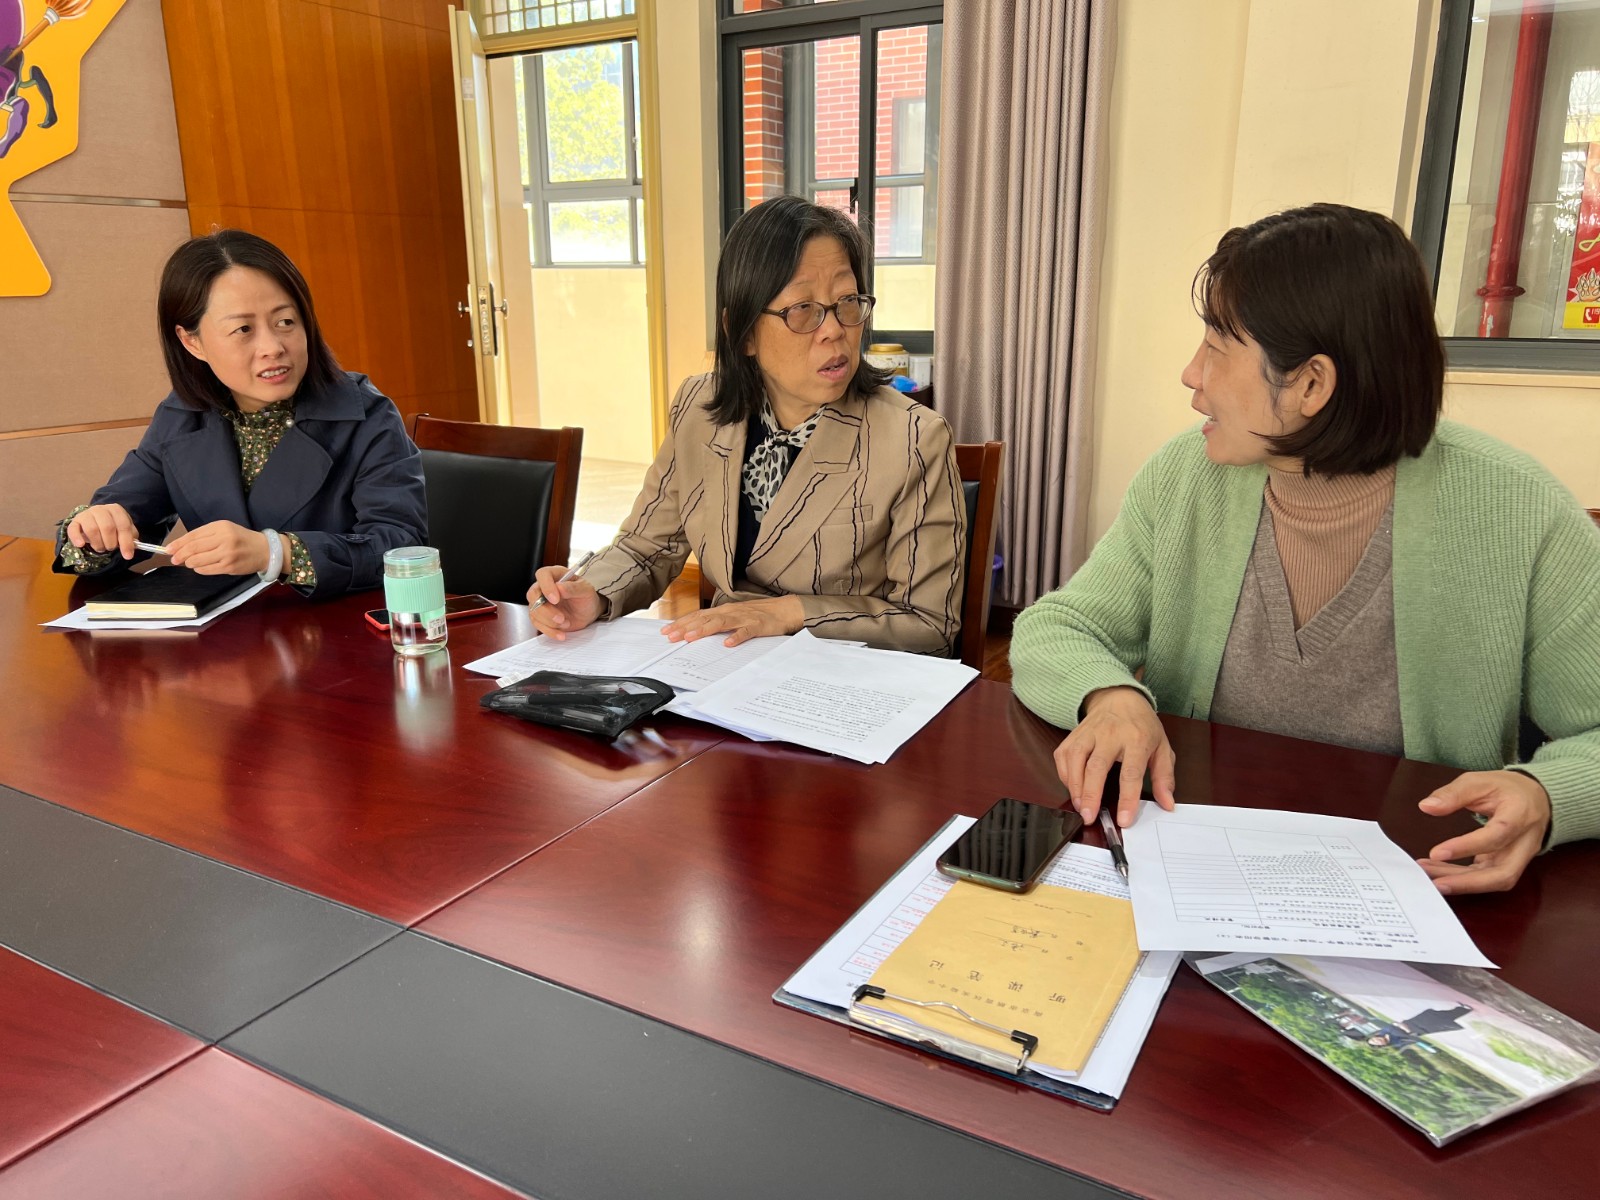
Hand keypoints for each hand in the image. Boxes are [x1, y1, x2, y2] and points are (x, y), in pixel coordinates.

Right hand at [67, 503, 138, 558]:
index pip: (123, 525)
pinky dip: (77, 538)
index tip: (127, 556)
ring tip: (100, 548)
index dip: (126, 542)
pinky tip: (81, 545)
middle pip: (107, 527)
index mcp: (116, 510)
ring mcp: (86, 514)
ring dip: (98, 543)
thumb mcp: (124, 530)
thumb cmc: (113, 526)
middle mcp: (101, 509)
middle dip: (111, 543)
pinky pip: (73, 529)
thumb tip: (130, 550)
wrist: (94, 519)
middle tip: (110, 548)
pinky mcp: (75, 521)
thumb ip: (130, 538)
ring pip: (92, 529)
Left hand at [166, 521, 274, 575]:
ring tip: (189, 563)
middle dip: (180, 554)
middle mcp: (224, 539)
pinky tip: (200, 567)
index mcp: (220, 527)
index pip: (194, 536)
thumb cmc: (241, 539)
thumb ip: (205, 536)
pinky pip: (207, 570)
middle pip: (193, 548)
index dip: (178, 543)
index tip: (168, 549)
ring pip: (198, 560)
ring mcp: (227, 554)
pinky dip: (199, 569)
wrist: (265, 550)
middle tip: (173, 559)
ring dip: (189, 563)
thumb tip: (182, 546)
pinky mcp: (229, 566)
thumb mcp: (225, 530)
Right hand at [527, 566, 603, 639]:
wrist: (588, 612)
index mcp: (555, 575)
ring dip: (550, 622)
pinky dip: (549, 631)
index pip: (543, 575)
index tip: (555, 599)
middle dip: (546, 610)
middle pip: (533, 595)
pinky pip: (537, 624)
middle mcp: (544, 587)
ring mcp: (540, 602)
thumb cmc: (586, 597)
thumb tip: (559, 588)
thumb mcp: (586, 590)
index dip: (546, 586)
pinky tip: (561, 634)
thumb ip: (573, 588)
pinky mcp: (541, 616)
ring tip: (566, 623)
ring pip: (534, 612)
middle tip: (561, 618)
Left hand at [662, 595, 804, 647]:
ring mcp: (744, 618)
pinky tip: (728, 644)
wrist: (785, 609)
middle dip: (686, 627)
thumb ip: (719, 623)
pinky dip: (736, 637)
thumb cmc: (759, 614)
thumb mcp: (736, 617)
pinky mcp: (758, 626)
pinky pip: (746, 632)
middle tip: (670, 636)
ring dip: (704, 630)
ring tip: (690, 637)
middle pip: (704, 618)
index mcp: (724, 610)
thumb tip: (698, 632)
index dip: (681, 622)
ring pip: (721, 623)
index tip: (666, 631)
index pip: (698, 615)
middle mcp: (731, 612)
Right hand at [1052, 686, 1176, 826]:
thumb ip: (1164, 777)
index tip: (1124, 820)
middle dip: (1091, 795)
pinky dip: (1065, 775)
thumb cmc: (1142, 726)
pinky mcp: (1073, 735)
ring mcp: (1089, 733)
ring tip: (1080, 808)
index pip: (1131, 773)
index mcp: (1137, 739)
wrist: (1119, 697)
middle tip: (1090, 817)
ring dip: (1075, 787)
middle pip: (1097, 767)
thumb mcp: (1162, 747)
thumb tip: (1167, 804)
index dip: (1127, 798)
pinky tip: (1072, 789)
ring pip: (1075, 760)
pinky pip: (1063, 756)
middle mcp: (1110, 735)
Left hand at [1416, 770, 1550, 894]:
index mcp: (1520, 815)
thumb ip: (1453, 794)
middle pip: (1504, 873)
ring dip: (1462, 883)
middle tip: (1435, 882)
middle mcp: (1525, 843)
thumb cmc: (1507, 788)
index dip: (1467, 847)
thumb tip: (1426, 807)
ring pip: (1496, 880)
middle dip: (1468, 882)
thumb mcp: (1479, 781)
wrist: (1536, 797)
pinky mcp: (1510, 863)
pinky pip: (1489, 878)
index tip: (1436, 853)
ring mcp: (1520, 857)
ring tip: (1430, 876)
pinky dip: (1464, 879)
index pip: (1496, 836)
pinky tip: (1440, 873)